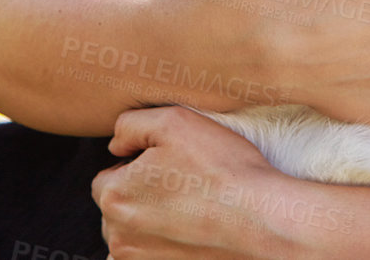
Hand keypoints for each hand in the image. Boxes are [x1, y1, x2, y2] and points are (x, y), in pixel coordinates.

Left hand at [92, 107, 335, 259]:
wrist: (263, 220)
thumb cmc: (222, 170)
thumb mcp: (173, 122)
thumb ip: (129, 126)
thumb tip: (116, 145)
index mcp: (114, 196)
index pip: (106, 179)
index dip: (135, 167)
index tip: (166, 165)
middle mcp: (120, 236)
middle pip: (116, 211)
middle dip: (139, 197)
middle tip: (180, 185)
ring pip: (132, 237)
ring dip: (149, 224)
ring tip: (188, 209)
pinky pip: (148, 256)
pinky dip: (163, 245)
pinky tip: (188, 231)